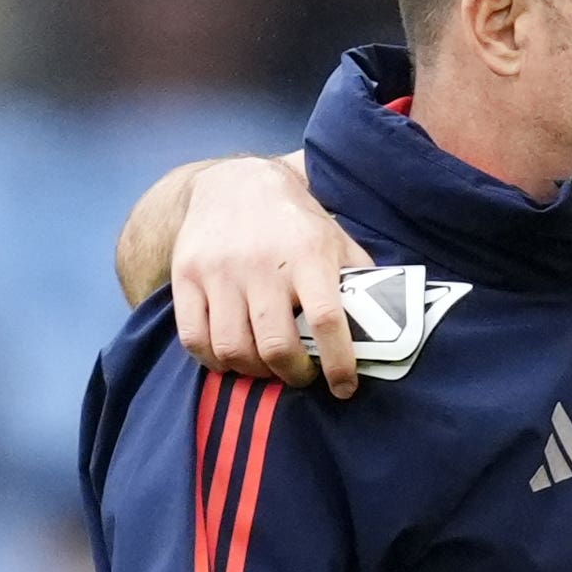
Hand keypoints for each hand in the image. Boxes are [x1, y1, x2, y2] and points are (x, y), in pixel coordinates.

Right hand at [172, 153, 372, 396]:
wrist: (234, 183)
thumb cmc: (295, 222)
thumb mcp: (335, 240)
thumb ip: (358, 280)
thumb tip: (386, 325)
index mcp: (308, 255)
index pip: (326, 320)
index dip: (338, 362)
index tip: (344, 387)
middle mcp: (261, 265)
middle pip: (276, 345)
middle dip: (293, 374)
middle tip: (302, 376)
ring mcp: (219, 272)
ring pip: (233, 348)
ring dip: (254, 372)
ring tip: (267, 368)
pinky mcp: (185, 276)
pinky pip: (194, 338)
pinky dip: (213, 361)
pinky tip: (231, 358)